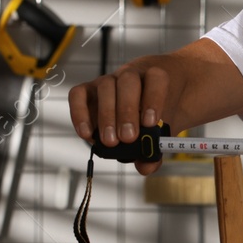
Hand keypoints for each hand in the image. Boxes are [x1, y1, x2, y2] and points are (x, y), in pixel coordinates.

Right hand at [68, 55, 180, 174]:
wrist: (147, 101)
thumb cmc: (157, 114)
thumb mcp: (163, 130)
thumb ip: (156, 149)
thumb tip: (146, 167)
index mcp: (155, 79)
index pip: (156, 78)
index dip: (154, 98)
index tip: (151, 122)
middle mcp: (131, 76)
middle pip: (128, 82)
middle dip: (127, 111)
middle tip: (128, 138)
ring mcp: (109, 81)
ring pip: (105, 86)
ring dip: (107, 115)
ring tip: (110, 142)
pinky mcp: (89, 90)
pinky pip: (79, 94)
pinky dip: (80, 113)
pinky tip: (87, 134)